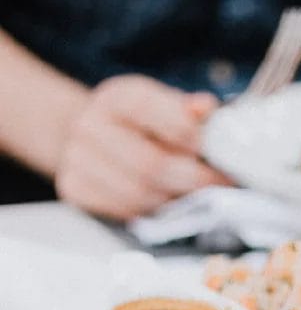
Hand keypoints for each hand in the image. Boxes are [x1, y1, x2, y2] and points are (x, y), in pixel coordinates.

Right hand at [55, 75, 227, 219]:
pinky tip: (168, 204)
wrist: (93, 136)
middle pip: (148, 163)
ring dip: (174, 200)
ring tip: (197, 197)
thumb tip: (205, 108)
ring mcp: (77, 159)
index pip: (150, 112)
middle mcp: (91, 125)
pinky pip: (122, 211)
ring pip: (138, 194)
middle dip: (192, 178)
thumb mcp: (162, 104)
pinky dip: (151, 212)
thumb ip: (187, 109)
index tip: (213, 150)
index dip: (186, 133)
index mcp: (117, 97)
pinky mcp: (75, 189)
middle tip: (218, 184)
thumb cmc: (138, 124)